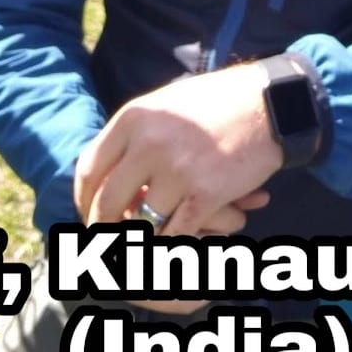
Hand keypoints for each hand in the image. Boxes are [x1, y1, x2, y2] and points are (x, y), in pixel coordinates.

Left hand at [74, 62, 284, 236]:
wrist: (267, 104)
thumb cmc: (215, 103)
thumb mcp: (164, 106)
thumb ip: (133, 135)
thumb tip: (106, 170)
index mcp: (133, 119)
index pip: (88, 170)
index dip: (84, 199)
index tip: (90, 213)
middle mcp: (148, 144)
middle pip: (107, 203)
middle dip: (105, 228)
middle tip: (111, 240)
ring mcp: (177, 171)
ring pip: (141, 224)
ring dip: (141, 240)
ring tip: (143, 245)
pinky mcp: (205, 194)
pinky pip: (175, 235)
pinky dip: (172, 247)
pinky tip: (174, 248)